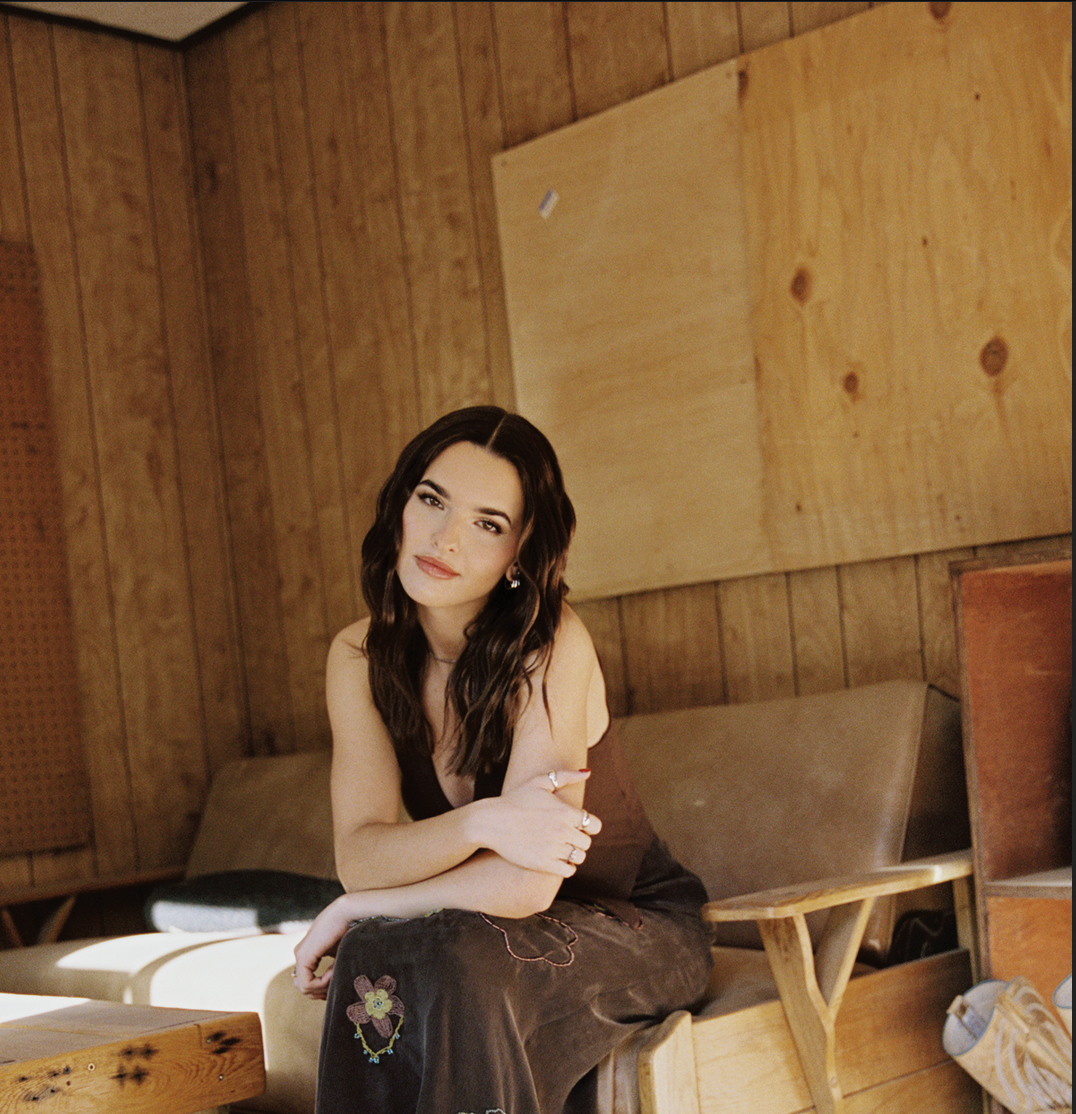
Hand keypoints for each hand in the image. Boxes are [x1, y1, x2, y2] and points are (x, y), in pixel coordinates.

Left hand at [292, 894, 360, 999]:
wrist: (346, 912)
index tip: (336, 983)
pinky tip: (334, 970)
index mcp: (308, 954)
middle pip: (303, 988)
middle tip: (336, 984)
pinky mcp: (303, 956)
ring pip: (304, 988)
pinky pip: (307, 983)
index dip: (321, 989)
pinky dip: (322, 983)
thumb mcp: (338, 954)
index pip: (307, 982)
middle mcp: (300, 955)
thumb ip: (332, 968)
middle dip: (320, 992)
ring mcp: (300, 956)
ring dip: (323, 987)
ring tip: (336, 972)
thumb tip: (330, 991)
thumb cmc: (347, 930)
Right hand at [475, 769, 602, 876]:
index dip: (588, 826)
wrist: (491, 821)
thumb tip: (587, 772)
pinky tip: (556, 858)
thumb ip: (566, 776)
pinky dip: (566, 867)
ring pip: (579, 857)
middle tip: (565, 836)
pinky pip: (568, 871)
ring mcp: (553, 849)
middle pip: (587, 843)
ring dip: (573, 854)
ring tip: (560, 848)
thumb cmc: (516, 799)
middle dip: (578, 840)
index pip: (595, 825)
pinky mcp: (543, 864)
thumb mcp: (540, 781)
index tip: (577, 825)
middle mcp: (563, 831)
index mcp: (566, 812)